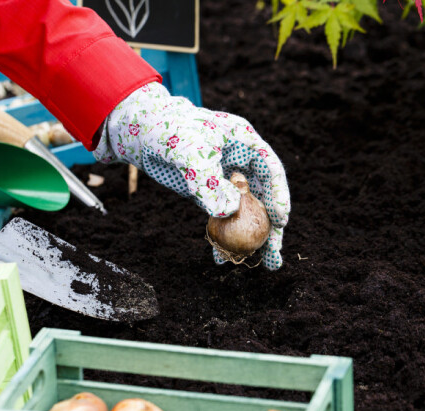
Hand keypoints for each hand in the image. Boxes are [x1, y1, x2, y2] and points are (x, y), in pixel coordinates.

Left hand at [94, 82, 289, 269]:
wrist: (143, 133)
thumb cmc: (168, 131)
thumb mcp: (188, 151)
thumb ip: (208, 180)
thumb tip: (229, 211)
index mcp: (244, 142)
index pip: (270, 171)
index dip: (278, 196)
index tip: (281, 220)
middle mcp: (240, 163)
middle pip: (263, 197)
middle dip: (272, 227)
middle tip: (276, 253)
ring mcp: (225, 180)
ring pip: (245, 212)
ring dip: (252, 238)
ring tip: (265, 263)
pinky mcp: (209, 194)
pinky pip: (221, 219)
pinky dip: (222, 237)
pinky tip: (222, 258)